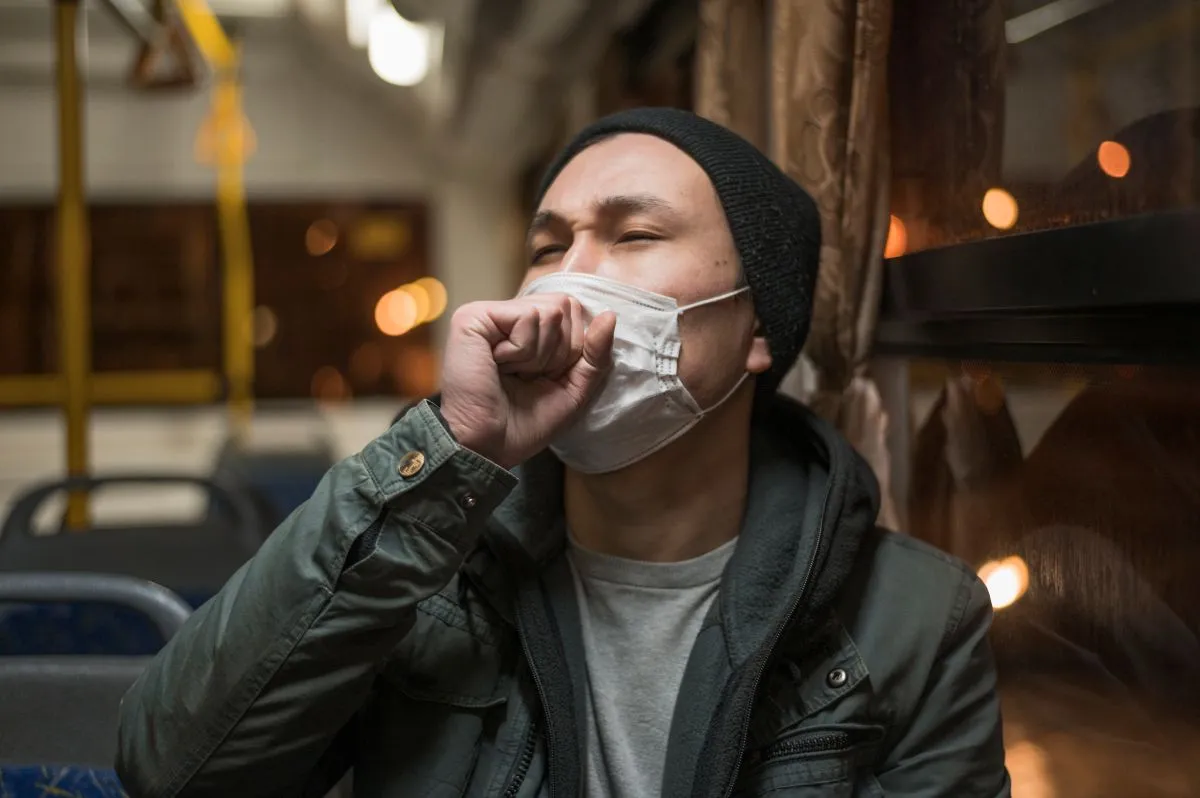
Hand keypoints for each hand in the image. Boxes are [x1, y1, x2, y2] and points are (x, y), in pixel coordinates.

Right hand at [439, 293, 615, 468]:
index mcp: (528, 330)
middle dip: (558, 351)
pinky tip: (498, 365)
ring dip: (539, 355)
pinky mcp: (473, 317)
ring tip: (511, 373)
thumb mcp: (574, 389)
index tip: (543, 377)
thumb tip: (610, 316)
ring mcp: (489, 314)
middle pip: (564, 306)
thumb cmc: (525, 424)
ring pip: (550, 312)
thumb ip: (595, 354)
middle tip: (526, 376)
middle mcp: (508, 316)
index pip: (573, 312)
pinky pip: (528, 317)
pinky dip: (522, 350)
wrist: (488, 447)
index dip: (571, 349)